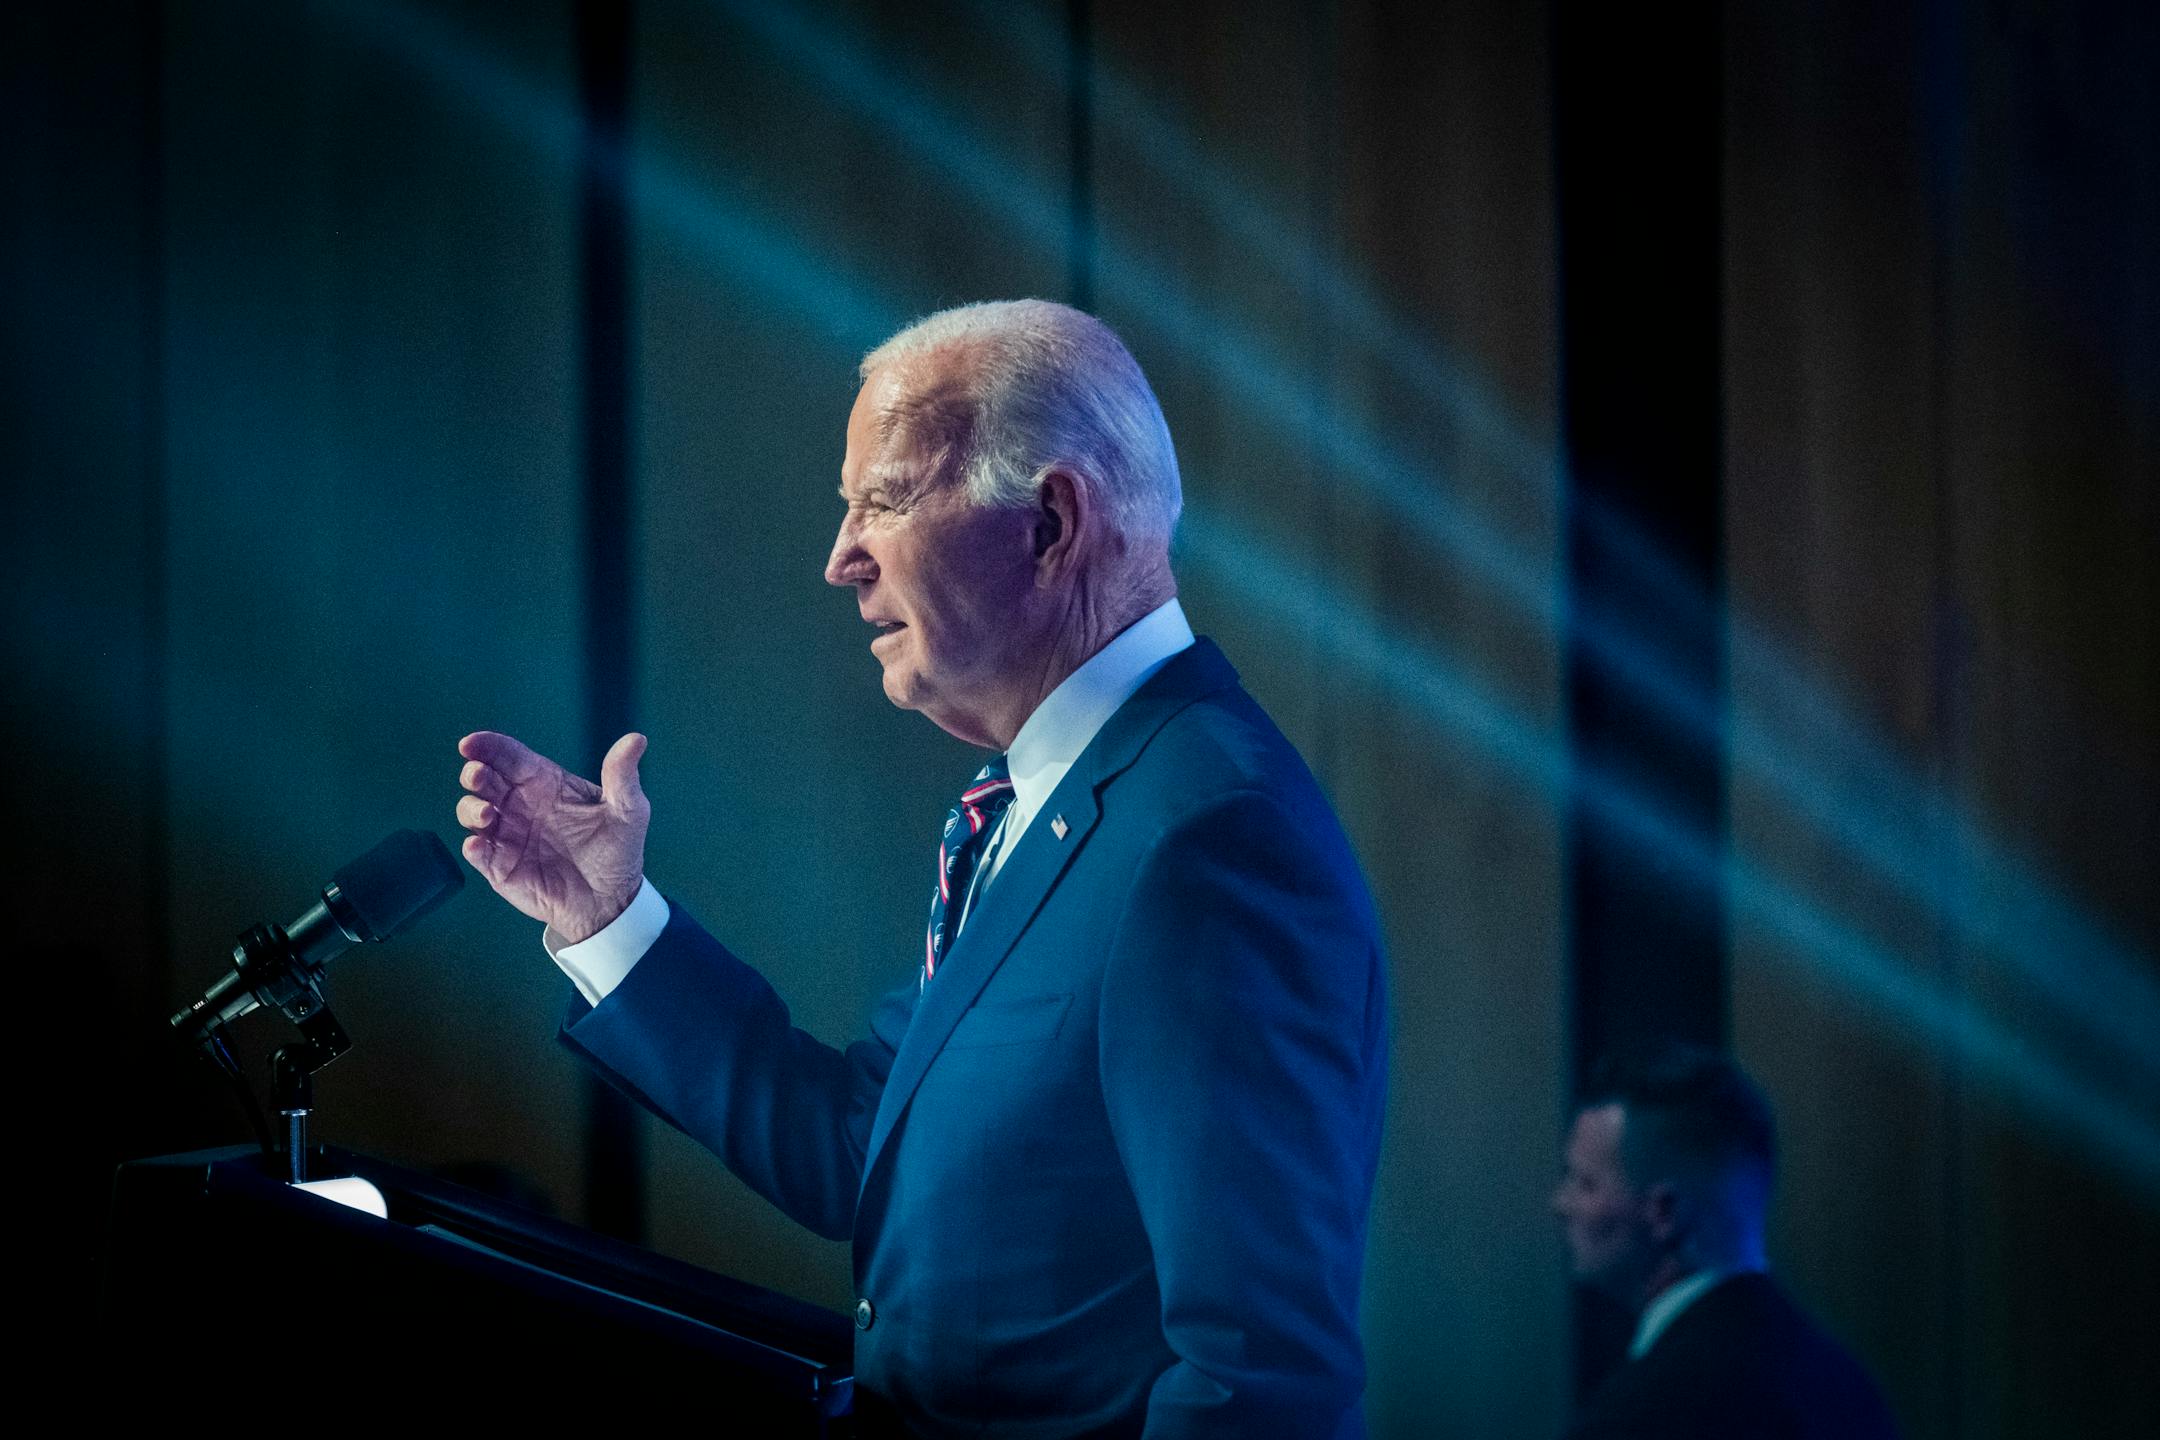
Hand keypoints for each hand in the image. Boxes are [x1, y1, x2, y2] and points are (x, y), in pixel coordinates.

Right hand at [456, 730, 650, 943]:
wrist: (612, 901)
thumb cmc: (618, 849)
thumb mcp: (628, 810)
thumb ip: (623, 775)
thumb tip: (637, 739)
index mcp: (546, 783)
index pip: (510, 757)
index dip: (488, 747)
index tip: (470, 744)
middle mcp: (520, 804)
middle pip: (484, 779)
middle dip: (474, 773)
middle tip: (477, 776)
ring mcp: (508, 835)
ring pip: (472, 812)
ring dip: (470, 808)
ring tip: (487, 814)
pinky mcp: (501, 867)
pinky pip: (477, 853)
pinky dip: (473, 847)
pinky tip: (479, 845)